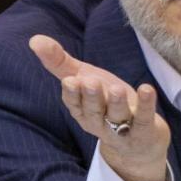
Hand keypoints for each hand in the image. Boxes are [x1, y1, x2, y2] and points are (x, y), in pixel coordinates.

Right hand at [28, 34, 169, 180]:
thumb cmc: (107, 103)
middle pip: (93, 110)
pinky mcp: (145, 131)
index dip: (73, 94)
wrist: (140, 141)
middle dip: (91, 97)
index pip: (74, 103)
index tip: (71, 80)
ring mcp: (122, 129)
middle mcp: (99, 122)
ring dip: (116, 103)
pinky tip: (147, 89)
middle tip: (90, 82)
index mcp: (82, 110)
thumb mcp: (85, 79)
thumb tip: (34, 40)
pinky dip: (146, 105)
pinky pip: (144, 119)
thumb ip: (60, 63)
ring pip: (116, 117)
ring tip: (116, 89)